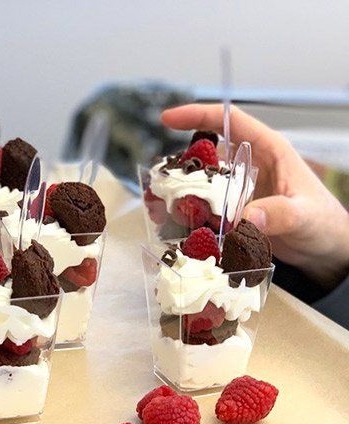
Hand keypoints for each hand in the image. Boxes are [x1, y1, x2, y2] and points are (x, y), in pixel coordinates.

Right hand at [162, 104, 348, 288]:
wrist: (326, 249)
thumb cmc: (324, 224)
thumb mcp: (306, 216)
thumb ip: (280, 214)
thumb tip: (248, 217)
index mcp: (268, 152)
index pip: (230, 122)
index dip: (198, 116)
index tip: (168, 119)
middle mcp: (249, 168)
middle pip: (206, 157)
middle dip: (178, 169)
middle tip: (156, 185)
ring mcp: (240, 192)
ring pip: (201, 186)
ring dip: (179, 197)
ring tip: (159, 211)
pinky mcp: (234, 214)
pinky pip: (206, 212)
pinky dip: (189, 219)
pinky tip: (176, 230)